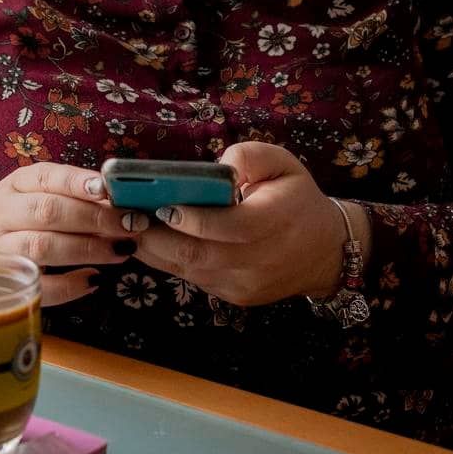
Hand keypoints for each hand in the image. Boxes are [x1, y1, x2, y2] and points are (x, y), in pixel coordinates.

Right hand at [0, 162, 149, 305]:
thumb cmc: (15, 226)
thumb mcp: (32, 201)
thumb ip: (69, 198)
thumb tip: (118, 202)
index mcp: (12, 186)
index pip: (45, 176)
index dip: (78, 182)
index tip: (108, 189)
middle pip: (48, 211)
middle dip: (94, 218)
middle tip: (130, 224)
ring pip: (43, 246)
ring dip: (88, 248)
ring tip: (122, 251)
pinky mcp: (2, 286)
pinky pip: (39, 285)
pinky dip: (70, 285)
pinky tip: (94, 279)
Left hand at [134, 142, 352, 307]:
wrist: (325, 251)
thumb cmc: (297, 198)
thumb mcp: (283, 163)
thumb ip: (249, 156)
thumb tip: (217, 169)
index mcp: (277, 221)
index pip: (230, 226)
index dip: (192, 219)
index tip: (161, 205)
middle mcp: (262, 259)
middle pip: (199, 254)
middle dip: (156, 237)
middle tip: (127, 216)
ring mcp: (247, 284)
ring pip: (190, 270)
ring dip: (154, 250)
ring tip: (130, 226)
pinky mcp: (236, 297)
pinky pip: (195, 278)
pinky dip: (169, 260)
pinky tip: (153, 240)